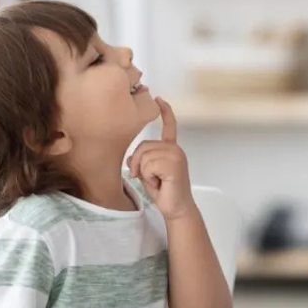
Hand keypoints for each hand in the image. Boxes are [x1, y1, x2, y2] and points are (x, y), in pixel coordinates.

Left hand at [126, 98, 196, 220]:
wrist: (176, 208)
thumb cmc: (164, 191)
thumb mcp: (147, 173)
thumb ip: (141, 161)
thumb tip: (130, 158)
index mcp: (171, 149)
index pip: (169, 126)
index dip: (165, 112)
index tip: (159, 99)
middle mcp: (175, 149)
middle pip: (143, 146)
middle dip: (138, 164)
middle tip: (148, 178)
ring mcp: (176, 155)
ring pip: (144, 156)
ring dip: (144, 172)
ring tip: (156, 181)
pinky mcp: (174, 164)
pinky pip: (149, 165)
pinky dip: (149, 176)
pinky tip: (160, 183)